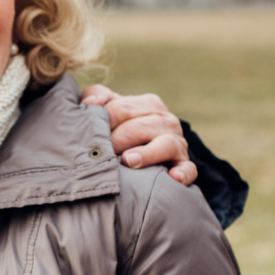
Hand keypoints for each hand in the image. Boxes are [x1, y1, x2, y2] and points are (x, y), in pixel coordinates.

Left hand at [82, 85, 196, 185]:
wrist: (149, 149)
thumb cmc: (123, 128)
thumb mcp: (111, 109)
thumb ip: (97, 96)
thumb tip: (92, 102)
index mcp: (149, 104)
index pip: (122, 108)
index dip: (103, 121)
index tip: (86, 134)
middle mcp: (166, 121)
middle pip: (141, 127)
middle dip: (119, 139)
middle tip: (101, 152)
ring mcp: (178, 144)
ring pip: (166, 145)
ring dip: (148, 153)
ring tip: (128, 161)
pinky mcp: (184, 165)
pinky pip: (188, 169)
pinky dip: (183, 173)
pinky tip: (173, 178)